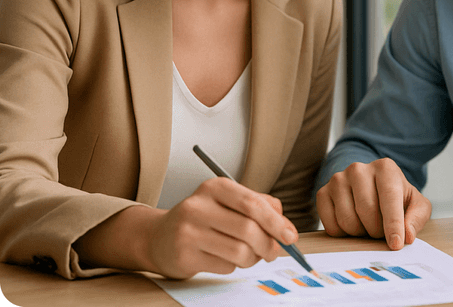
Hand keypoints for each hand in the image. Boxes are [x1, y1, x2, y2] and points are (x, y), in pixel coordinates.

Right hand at [146, 177, 297, 278]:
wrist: (159, 236)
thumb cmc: (204, 218)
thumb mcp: (229, 202)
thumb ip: (261, 207)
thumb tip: (287, 228)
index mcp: (215, 187)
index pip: (253, 204)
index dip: (276, 222)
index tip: (290, 236)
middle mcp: (199, 206)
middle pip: (248, 229)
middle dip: (268, 245)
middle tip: (274, 252)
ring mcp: (188, 232)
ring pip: (239, 251)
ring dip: (252, 259)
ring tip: (250, 256)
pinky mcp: (184, 256)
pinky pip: (225, 266)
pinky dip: (234, 266)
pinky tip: (225, 258)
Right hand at [316, 158, 431, 249]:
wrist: (374, 189)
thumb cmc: (397, 199)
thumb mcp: (416, 205)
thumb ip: (416, 218)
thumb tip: (407, 235)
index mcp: (385, 167)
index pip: (389, 197)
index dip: (393, 224)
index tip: (396, 245)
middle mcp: (359, 169)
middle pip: (366, 210)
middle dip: (376, 230)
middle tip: (381, 232)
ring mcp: (338, 179)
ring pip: (347, 220)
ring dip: (360, 233)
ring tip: (367, 226)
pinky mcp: (323, 193)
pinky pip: (330, 225)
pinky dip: (343, 234)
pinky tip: (353, 225)